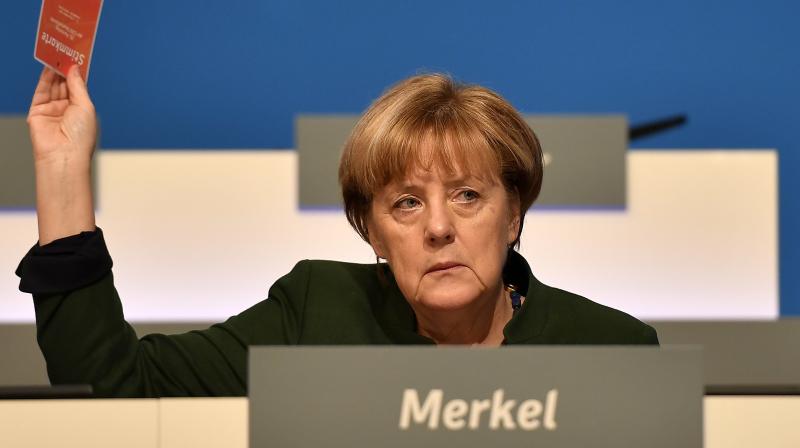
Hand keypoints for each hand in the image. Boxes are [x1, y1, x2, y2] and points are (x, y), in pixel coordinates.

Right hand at [27, 65, 96, 244]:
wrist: (63, 156)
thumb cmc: (80, 138)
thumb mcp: (85, 106)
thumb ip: (77, 86)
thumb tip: (74, 67)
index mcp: (82, 110)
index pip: (79, 86)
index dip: (79, 71)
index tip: (79, 55)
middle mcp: (67, 109)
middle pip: (65, 83)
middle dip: (66, 67)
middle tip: (66, 49)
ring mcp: (52, 110)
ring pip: (53, 85)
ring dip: (55, 69)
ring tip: (57, 52)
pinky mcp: (37, 111)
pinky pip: (41, 90)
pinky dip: (44, 77)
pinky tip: (48, 65)